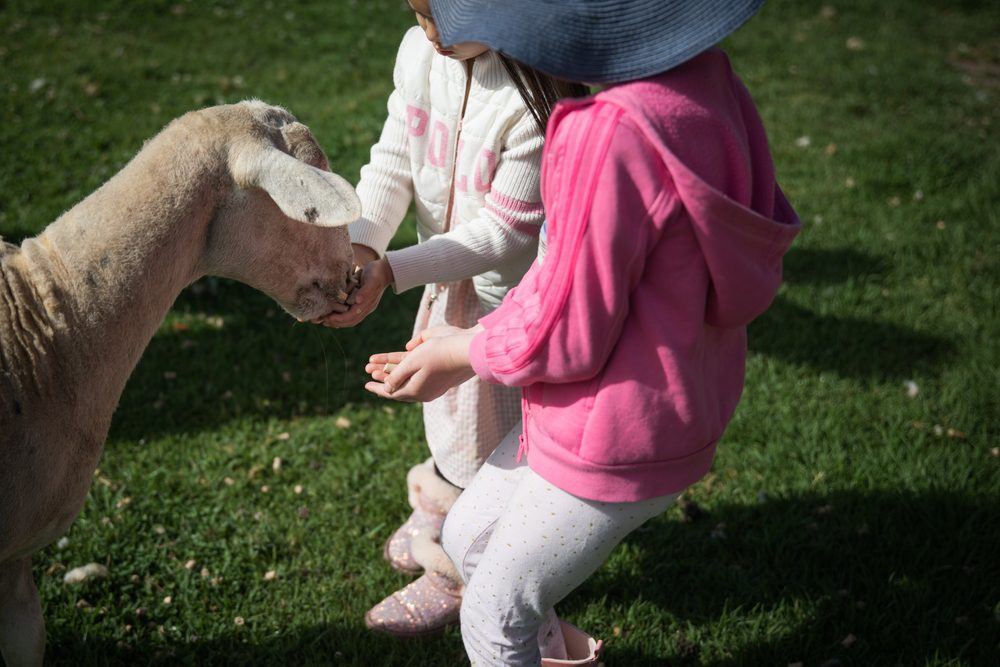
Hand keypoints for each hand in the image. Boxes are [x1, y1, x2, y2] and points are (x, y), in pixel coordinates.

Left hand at [317, 245, 391, 327]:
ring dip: (335, 320)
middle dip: (334, 322)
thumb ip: (366, 291)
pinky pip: (346, 311)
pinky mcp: (357, 301)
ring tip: (322, 319)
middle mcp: (363, 308)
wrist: (384, 269)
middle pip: (348, 321)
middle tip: (320, 321)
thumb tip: (357, 301)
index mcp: (366, 306)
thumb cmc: (377, 273)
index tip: (327, 318)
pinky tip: (329, 311)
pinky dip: (337, 313)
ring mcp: (360, 305)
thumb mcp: (372, 280)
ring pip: (347, 318)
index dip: (339, 319)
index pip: (351, 317)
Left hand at [364, 328, 478, 401]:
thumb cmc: (438, 354)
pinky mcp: (441, 383)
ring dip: (394, 376)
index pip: (391, 392)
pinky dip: (407, 376)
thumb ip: (396, 376)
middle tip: (370, 375)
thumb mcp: (412, 362)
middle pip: (398, 389)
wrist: (467, 354)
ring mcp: (433, 389)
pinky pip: (418, 382)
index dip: (377, 388)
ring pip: (408, 384)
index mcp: (415, 390)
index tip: (365, 385)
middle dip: (383, 380)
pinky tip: (405, 373)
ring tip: (382, 371)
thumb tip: (386, 389)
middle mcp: (424, 393)